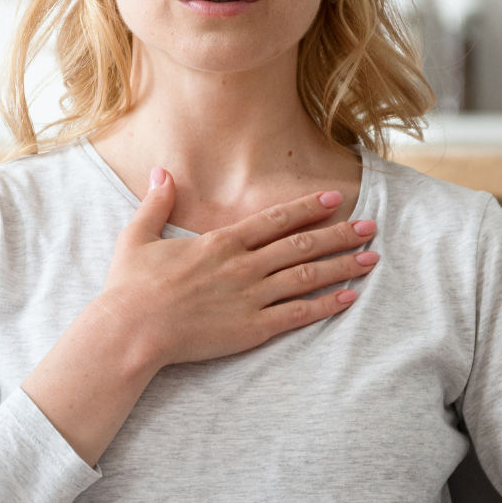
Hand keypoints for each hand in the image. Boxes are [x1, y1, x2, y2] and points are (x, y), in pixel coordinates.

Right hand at [94, 169, 377, 371]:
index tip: (335, 199)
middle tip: (370, 227)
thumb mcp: (138, 237)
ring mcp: (251, 298)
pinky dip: (327, 304)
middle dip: (340, 234)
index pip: (275, 220)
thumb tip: (161, 171)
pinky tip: (350, 297)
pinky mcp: (252, 329)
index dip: (308, 208)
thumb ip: (156, 202)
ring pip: (307, 276)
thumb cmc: (130, 288)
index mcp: (221, 242)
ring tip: (371, 258)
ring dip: (342, 265)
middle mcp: (243, 266)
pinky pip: (298, 314)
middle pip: (302, 244)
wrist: (131, 331)